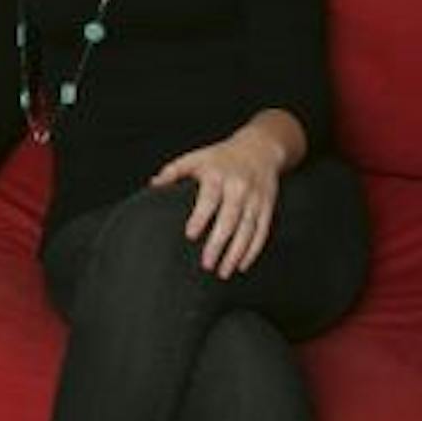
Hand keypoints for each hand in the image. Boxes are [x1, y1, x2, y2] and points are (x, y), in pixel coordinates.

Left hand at [150, 127, 287, 277]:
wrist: (260, 148)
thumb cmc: (221, 157)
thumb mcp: (196, 157)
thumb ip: (174, 170)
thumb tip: (154, 184)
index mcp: (218, 175)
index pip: (210, 198)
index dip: (200, 217)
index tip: (190, 235)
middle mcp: (239, 188)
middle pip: (230, 219)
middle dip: (219, 243)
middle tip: (206, 264)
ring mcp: (255, 199)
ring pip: (248, 229)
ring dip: (236, 253)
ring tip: (222, 272)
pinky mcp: (267, 207)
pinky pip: (261, 232)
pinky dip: (253, 251)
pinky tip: (241, 266)